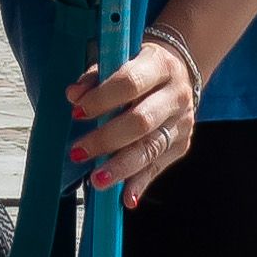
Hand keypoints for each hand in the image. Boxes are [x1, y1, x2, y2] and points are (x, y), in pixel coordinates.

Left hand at [67, 28, 202, 204]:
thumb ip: (95, 76)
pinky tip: (126, 198)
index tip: (77, 112)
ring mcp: (182, 122)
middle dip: (107, 139)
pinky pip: (159, 166)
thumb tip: (73, 95)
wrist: (181, 71)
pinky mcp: (181, 144)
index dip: (102, 98)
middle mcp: (176, 95)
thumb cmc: (140, 66)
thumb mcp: (120, 58)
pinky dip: (140, 183)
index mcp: (159, 65)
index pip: (130, 83)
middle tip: (78, 152)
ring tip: (96, 180)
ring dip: (122, 166)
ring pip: (151, 148)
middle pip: (142, 121)